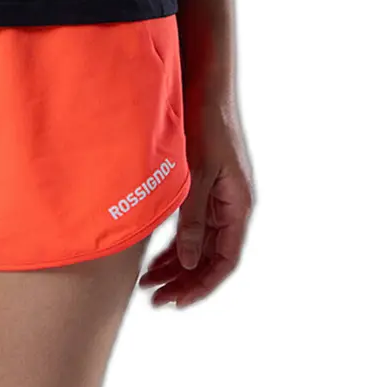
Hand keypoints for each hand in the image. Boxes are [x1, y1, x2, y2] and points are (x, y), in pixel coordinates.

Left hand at [140, 87, 254, 307]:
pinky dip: (173, 242)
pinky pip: (191, 226)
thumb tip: (187, 263)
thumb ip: (192, 220)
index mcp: (238, 206)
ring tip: (147, 283)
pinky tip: (153, 255)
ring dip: (176, 264)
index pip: (225, 261)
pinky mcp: (204, 186)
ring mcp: (218, 197)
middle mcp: (231, 207)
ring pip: (199, 244)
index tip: (176, 301)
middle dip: (184, 280)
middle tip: (154, 298)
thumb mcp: (197, 175)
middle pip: (210, 257)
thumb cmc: (205, 125)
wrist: (204, 85)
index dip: (202, 285)